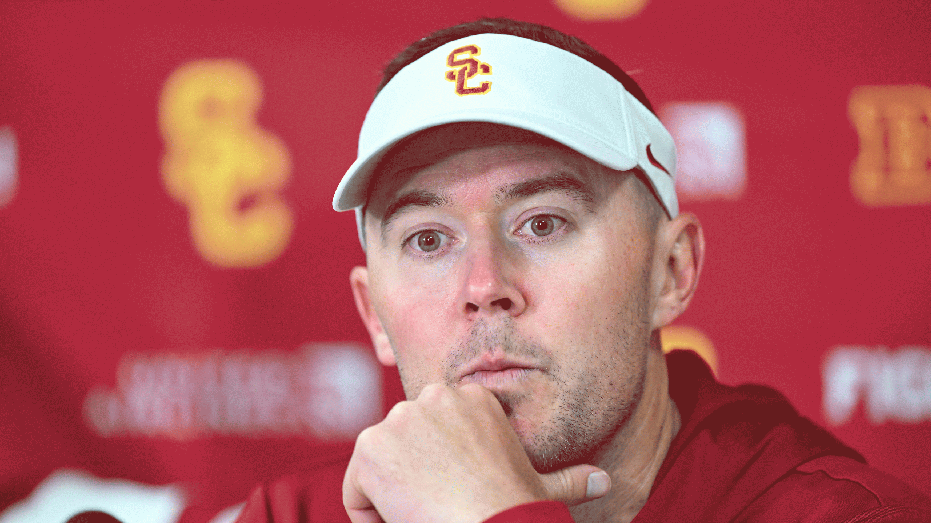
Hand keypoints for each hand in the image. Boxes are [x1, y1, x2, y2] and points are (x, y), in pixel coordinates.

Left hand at [342, 383, 610, 522]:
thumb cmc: (520, 511)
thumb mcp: (546, 488)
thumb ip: (570, 479)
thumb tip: (604, 481)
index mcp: (471, 399)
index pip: (433, 432)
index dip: (440, 469)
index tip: (457, 495)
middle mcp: (431, 397)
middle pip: (403, 445)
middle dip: (413, 478)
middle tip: (440, 508)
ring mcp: (398, 419)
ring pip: (378, 467)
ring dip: (393, 497)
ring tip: (428, 515)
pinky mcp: (370, 448)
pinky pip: (356, 491)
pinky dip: (370, 515)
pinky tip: (405, 522)